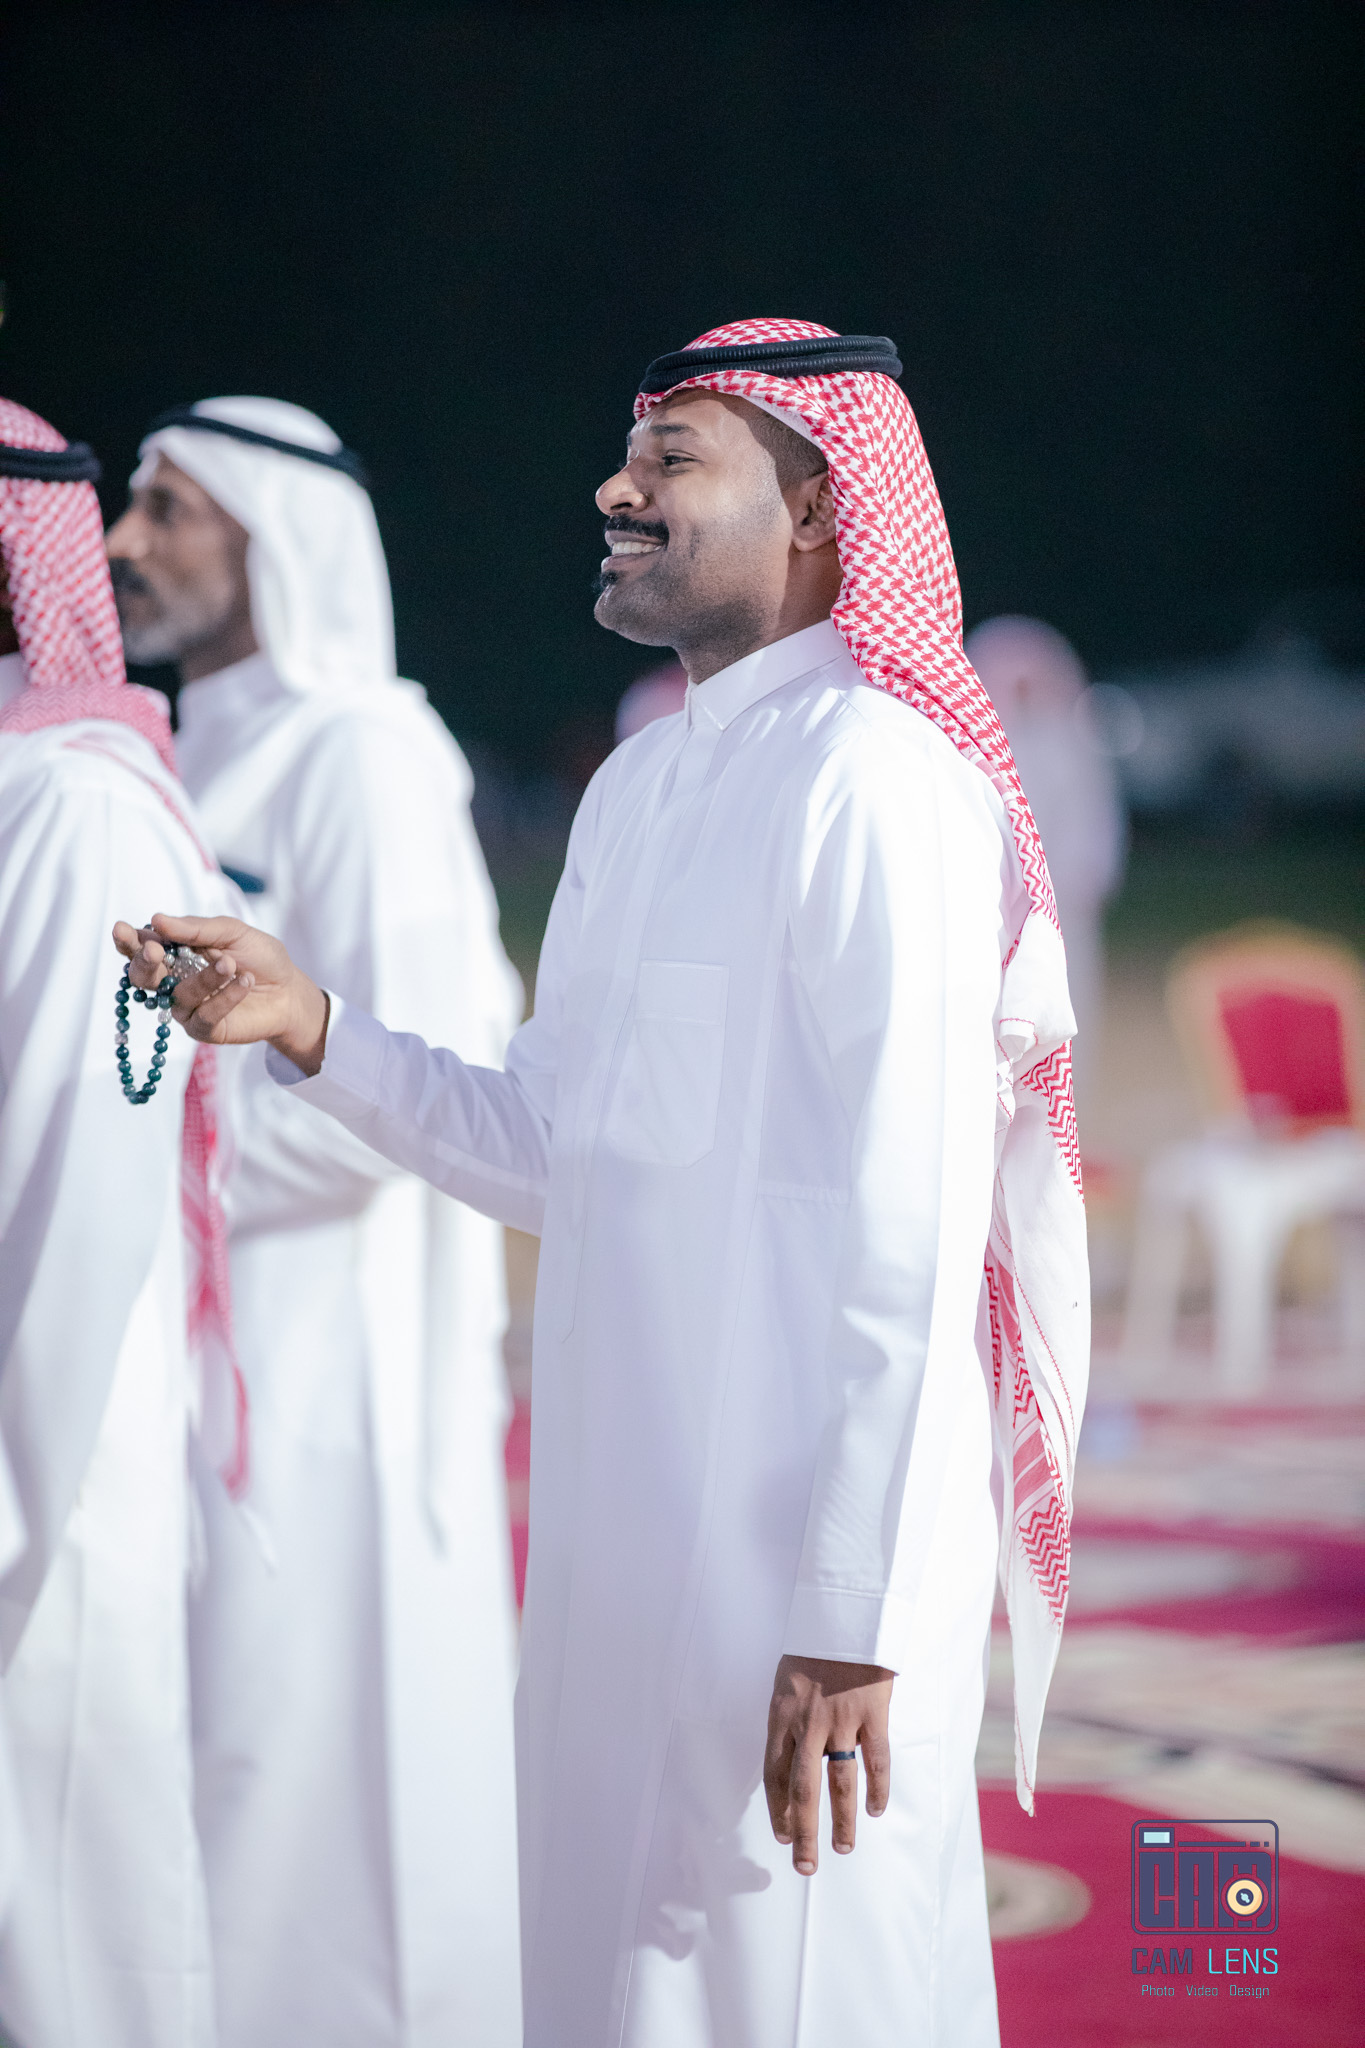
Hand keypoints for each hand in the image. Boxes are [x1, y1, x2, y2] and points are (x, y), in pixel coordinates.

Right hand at [112, 914, 330, 1074]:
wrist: (289, 991)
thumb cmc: (260, 958)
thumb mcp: (233, 932)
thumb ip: (197, 929)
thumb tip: (157, 920)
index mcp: (176, 952)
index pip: (143, 947)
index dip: (129, 941)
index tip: (122, 930)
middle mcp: (174, 980)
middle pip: (143, 977)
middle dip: (144, 963)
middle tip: (156, 951)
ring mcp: (187, 1007)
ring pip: (179, 995)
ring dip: (205, 977)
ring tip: (231, 963)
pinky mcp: (204, 1029)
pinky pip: (204, 1015)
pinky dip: (225, 997)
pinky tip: (245, 982)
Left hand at [764, 1655, 892, 1875]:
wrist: (845, 1613)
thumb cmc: (813, 1646)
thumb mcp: (786, 1681)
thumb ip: (789, 1720)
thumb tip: (790, 1758)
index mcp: (781, 1716)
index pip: (773, 1775)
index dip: (777, 1811)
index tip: (782, 1836)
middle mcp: (808, 1724)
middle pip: (802, 1790)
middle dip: (803, 1833)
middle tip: (804, 1866)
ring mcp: (841, 1721)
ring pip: (840, 1783)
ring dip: (841, 1820)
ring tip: (841, 1848)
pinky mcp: (872, 1714)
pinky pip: (875, 1761)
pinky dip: (877, 1789)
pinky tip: (876, 1811)